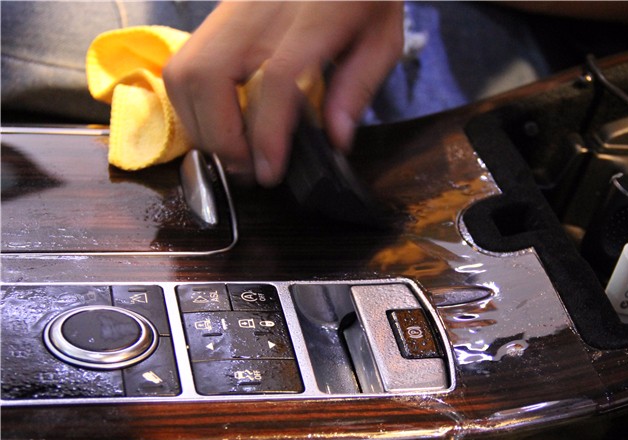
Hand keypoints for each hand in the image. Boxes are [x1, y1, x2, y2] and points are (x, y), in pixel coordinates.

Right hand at [163, 1, 403, 186]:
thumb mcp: (382, 36)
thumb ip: (358, 86)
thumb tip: (337, 139)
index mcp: (314, 16)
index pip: (276, 79)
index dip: (267, 133)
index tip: (270, 171)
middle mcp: (259, 10)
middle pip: (210, 76)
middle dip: (222, 138)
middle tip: (250, 169)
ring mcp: (231, 10)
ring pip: (184, 72)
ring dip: (200, 125)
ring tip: (234, 152)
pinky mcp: (217, 15)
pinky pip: (182, 64)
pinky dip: (191, 105)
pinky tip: (220, 123)